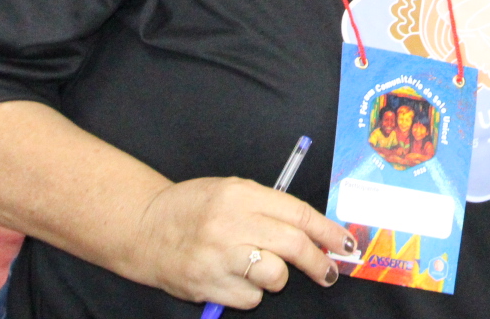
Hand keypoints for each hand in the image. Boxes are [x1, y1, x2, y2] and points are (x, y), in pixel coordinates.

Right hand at [131, 176, 353, 305]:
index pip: (298, 213)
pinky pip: (250, 297)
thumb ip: (268, 206)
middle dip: (318, 262)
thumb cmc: (193, 208)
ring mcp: (218, 257)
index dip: (327, 232)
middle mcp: (230, 223)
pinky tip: (234, 278)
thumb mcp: (230, 191)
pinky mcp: (207, 286)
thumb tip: (314, 231)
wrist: (143, 229)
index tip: (346, 244)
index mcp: (240, 194)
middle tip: (328, 272)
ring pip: (275, 275)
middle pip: (293, 246)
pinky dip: (250, 292)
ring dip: (279, 277)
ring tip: (264, 268)